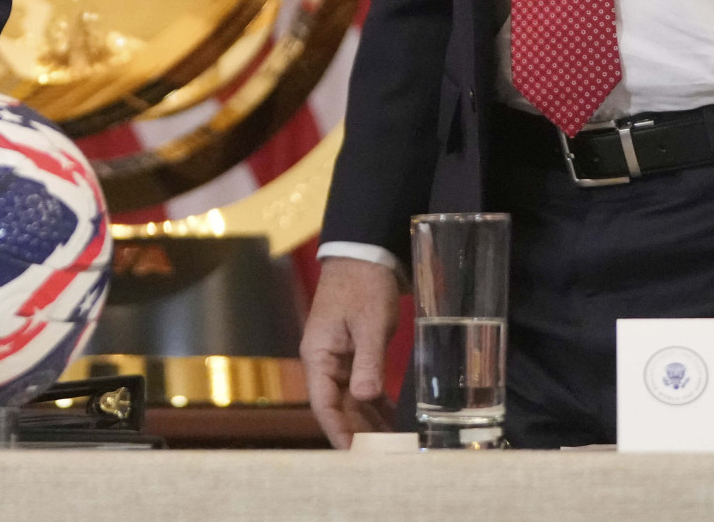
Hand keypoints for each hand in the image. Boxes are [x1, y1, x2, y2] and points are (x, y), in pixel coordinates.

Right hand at [300, 256, 401, 448]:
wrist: (365, 253)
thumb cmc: (363, 284)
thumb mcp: (369, 323)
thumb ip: (368, 361)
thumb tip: (366, 396)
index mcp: (319, 355)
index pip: (324, 404)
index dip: (338, 431)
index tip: (355, 456)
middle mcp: (325, 362)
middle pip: (339, 408)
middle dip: (359, 433)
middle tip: (384, 459)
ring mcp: (340, 359)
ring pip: (352, 401)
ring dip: (369, 423)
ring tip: (393, 448)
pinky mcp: (355, 355)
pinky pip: (363, 388)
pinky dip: (377, 406)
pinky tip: (394, 422)